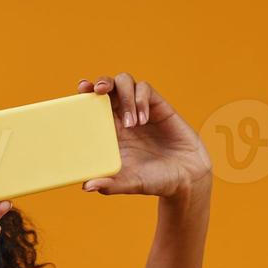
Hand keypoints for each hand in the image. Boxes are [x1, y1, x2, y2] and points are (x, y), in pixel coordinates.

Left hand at [77, 74, 212, 197]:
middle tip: (98, 90)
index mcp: (109, 132)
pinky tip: (144, 120)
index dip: (84, 93)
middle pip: (107, 87)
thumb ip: (109, 185)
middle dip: (101, 82)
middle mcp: (121, 117)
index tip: (81, 88)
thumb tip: (85, 186)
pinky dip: (141, 100)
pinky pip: (145, 89)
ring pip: (125, 82)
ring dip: (124, 97)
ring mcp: (139, 110)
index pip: (91, 106)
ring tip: (131, 123)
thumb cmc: (155, 181)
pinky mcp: (158, 106)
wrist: (187, 177)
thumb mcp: (129, 183)